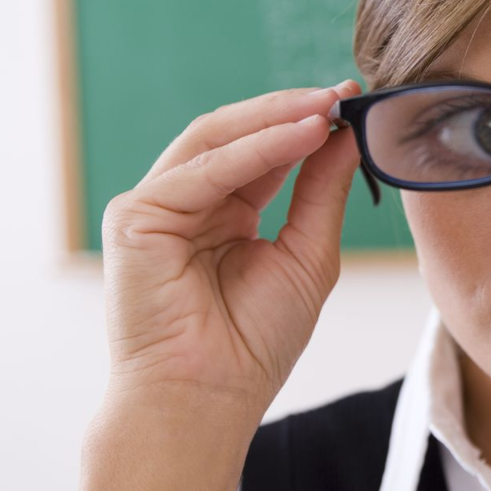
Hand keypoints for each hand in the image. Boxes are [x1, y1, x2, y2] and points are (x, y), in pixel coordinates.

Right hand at [99, 80, 363, 411]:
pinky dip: (256, 148)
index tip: (354, 102)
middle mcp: (189, 204)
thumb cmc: (256, 341)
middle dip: (292, 110)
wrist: (210, 396)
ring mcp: (157, 207)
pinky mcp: (136, 217)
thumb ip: (321, 191)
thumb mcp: (308, 254)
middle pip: (238, 135)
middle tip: (342, 94)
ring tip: (327, 106)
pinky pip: (204, 170)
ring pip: (217, 140)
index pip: (265, 153)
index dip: (307, 125)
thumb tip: (344, 134)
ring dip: (276, 118)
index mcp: (225, 214)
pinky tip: (301, 135)